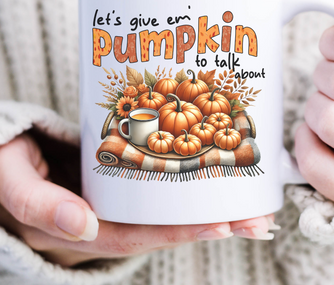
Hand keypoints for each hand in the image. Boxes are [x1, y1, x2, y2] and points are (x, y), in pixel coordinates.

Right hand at [0, 134, 276, 266]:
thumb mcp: (12, 181)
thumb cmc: (6, 163)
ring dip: (209, 210)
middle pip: (161, 229)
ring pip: (165, 212)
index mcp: (79, 229)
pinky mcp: (121, 181)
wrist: (7, 149)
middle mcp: (103, 221)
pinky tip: (217, 182)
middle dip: (210, 226)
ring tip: (253, 207)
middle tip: (257, 221)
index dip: (177, 234)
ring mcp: (115, 201)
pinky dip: (188, 190)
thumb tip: (84, 225)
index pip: (135, 237)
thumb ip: (38, 204)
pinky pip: (158, 191)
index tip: (221, 225)